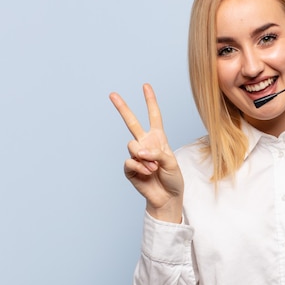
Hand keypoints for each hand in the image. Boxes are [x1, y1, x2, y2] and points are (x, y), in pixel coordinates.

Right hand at [109, 84, 183, 222]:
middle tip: (112, 94)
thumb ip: (156, 153)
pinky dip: (140, 167)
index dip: (150, 101)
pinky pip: (130, 162)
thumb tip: (138, 151)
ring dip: (145, 158)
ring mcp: (136, 155)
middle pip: (131, 122)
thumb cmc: (173, 178)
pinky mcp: (129, 168)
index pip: (154, 116)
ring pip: (133, 146)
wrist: (167, 197)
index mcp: (158, 138)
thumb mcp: (171, 162)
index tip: (145, 86)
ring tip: (154, 169)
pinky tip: (147, 174)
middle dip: (122, 108)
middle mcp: (145, 144)